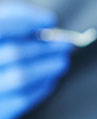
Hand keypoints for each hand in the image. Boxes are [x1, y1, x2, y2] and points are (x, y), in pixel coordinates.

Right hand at [0, 1, 72, 118]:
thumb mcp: (1, 35)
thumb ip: (16, 20)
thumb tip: (49, 23)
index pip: (2, 24)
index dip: (26, 20)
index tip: (51, 20)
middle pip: (16, 53)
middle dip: (47, 47)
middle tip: (68, 44)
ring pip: (21, 76)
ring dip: (48, 67)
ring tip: (63, 61)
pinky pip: (22, 98)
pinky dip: (41, 86)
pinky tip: (50, 79)